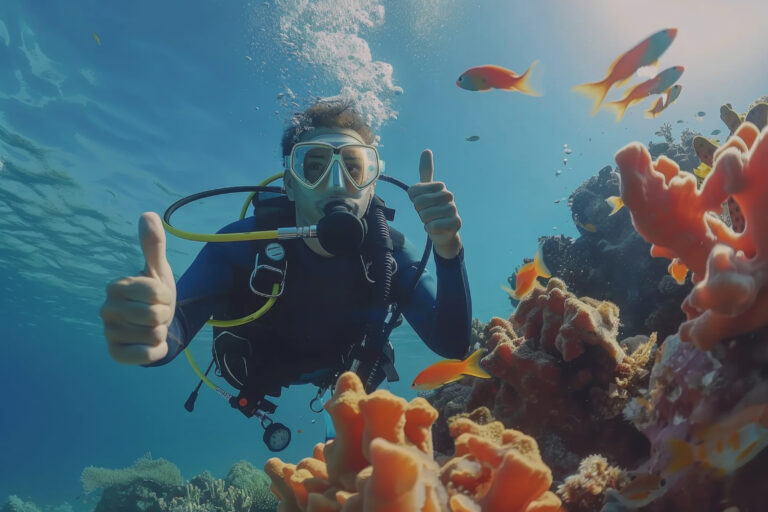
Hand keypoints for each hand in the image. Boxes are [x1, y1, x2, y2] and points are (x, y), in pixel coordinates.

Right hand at [100, 212, 176, 364]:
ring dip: (160, 332)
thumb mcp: (158, 271)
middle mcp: (106, 310)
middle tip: (157, 313)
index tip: (159, 296)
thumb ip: (154, 245)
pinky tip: (148, 344)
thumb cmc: (156, 296)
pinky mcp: (116, 354)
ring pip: (154, 334)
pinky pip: (145, 354)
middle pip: (155, 315)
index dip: (166, 296)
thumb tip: (148, 215)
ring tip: (151, 327)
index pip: (155, 292)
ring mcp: (109, 333)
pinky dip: (155, 351)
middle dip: (164, 315)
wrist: (157, 327)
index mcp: (115, 287)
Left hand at [408, 149, 462, 258]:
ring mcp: (454, 209)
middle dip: (419, 212)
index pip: (414, 192)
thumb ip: (425, 172)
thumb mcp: (424, 191)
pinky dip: (430, 229)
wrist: (443, 232)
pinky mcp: (456, 222)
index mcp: (440, 186)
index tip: (422, 203)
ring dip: (425, 221)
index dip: (414, 201)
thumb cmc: (432, 209)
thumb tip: (427, 150)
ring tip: (433, 221)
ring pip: (425, 216)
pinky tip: (437, 228)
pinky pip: (433, 226)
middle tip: (427, 214)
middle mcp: (449, 195)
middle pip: (419, 203)